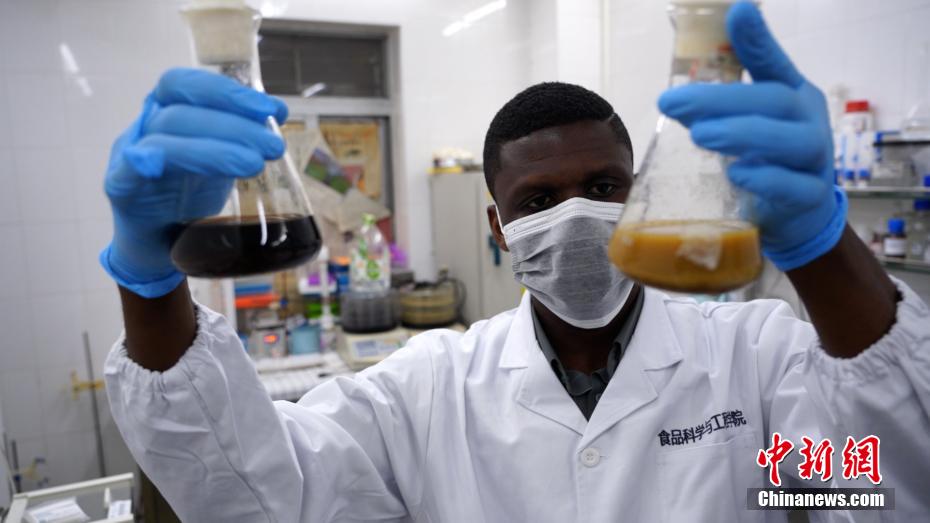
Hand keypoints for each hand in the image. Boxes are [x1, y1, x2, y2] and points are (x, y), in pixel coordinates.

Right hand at [100, 68, 287, 297]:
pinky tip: (156, 164)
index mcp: (169, 114)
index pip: (189, 86)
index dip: (229, 93)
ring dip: (214, 150)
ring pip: (165, 140)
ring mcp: (130, 157)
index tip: (273, 110)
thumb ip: (239, 139)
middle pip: (182, 113)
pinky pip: (129, 170)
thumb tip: (277, 116)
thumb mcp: (219, 164)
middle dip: (234, 126)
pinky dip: (147, 162)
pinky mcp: (121, 189)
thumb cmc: (189, 199)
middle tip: (273, 146)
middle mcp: (147, 128)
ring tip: (255, 164)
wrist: (158, 247)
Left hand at [658, 1, 846, 271]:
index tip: (738, 11)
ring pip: (791, 143)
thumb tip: (675, 88)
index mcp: (792, 97)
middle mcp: (808, 123)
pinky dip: (768, 179)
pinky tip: (737, 173)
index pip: (775, 64)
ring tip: (701, 135)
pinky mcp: (810, 200)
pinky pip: (796, 188)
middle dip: (723, 101)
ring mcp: (815, 162)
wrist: (799, 217)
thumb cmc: (770, 161)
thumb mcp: (748, 126)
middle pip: (775, 102)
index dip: (757, 40)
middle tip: (674, 103)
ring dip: (745, 135)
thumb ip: (720, 104)